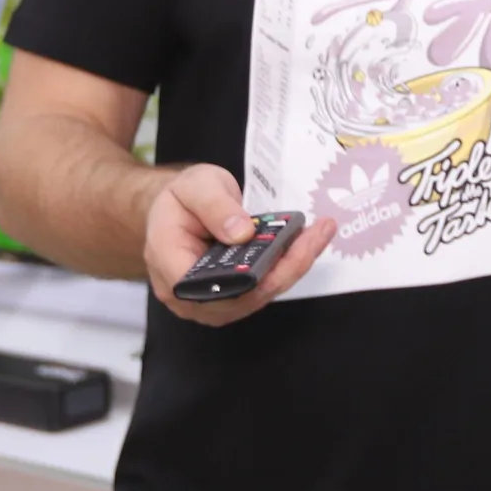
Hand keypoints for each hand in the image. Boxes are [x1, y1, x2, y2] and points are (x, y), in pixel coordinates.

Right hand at [142, 164, 332, 325]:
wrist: (176, 211)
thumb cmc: (180, 200)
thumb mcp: (194, 186)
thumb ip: (214, 206)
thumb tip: (241, 234)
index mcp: (170, 268)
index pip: (215, 287)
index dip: (254, 277)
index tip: (287, 251)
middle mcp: (190, 297)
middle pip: (245, 296)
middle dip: (287, 266)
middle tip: (317, 234)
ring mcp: (212, 303)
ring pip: (260, 295)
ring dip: (294, 266)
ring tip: (320, 233)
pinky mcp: (233, 298)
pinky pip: (263, 288)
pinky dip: (287, 266)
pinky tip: (307, 242)